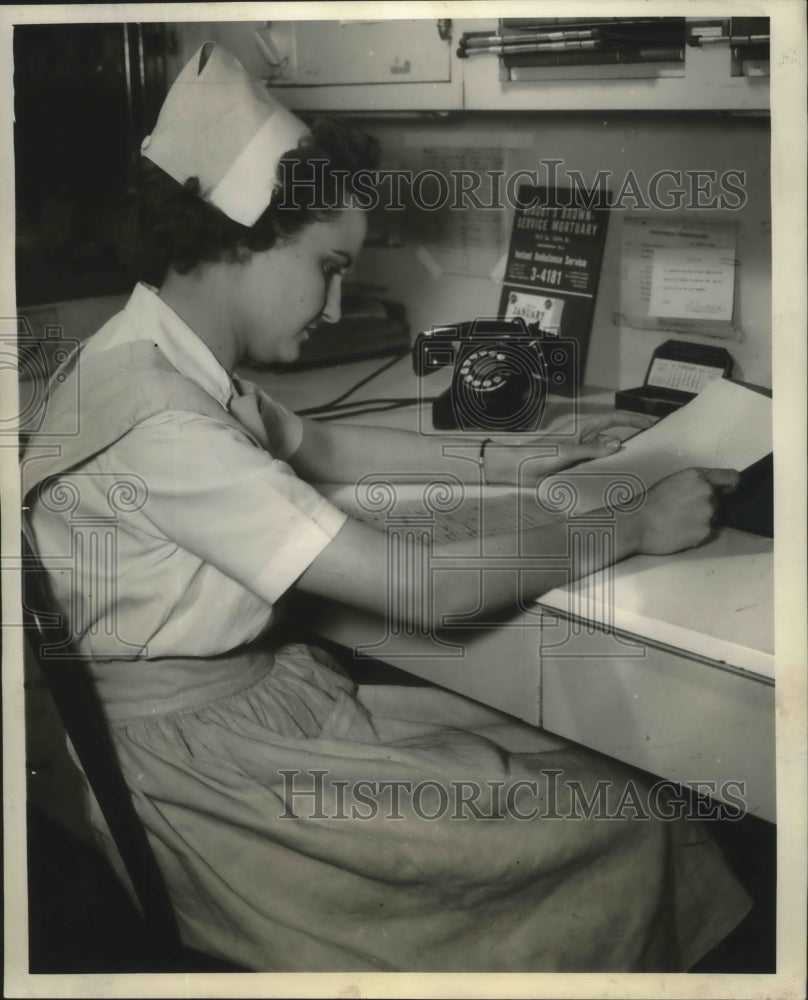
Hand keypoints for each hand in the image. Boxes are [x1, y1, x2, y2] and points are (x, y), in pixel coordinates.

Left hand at [484, 411, 655, 484]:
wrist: (514, 469)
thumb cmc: (537, 455)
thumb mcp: (567, 451)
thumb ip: (593, 449)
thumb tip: (619, 443)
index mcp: (581, 427)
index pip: (613, 419)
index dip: (632, 419)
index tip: (650, 423)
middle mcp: (582, 437)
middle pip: (610, 436)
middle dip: (628, 441)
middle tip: (649, 450)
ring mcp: (577, 451)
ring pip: (603, 453)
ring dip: (615, 459)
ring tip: (635, 468)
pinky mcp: (572, 464)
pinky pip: (593, 465)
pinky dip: (603, 470)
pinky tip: (612, 480)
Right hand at [633, 468, 739, 554]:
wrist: (635, 525)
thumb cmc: (648, 502)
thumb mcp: (673, 482)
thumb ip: (695, 483)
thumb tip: (716, 489)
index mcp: (698, 476)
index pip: (730, 477)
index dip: (729, 485)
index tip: (726, 490)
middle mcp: (707, 492)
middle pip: (717, 500)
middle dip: (705, 505)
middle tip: (682, 511)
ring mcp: (708, 513)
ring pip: (712, 517)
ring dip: (700, 520)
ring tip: (677, 522)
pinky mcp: (705, 532)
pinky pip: (705, 532)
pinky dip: (694, 533)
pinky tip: (677, 532)